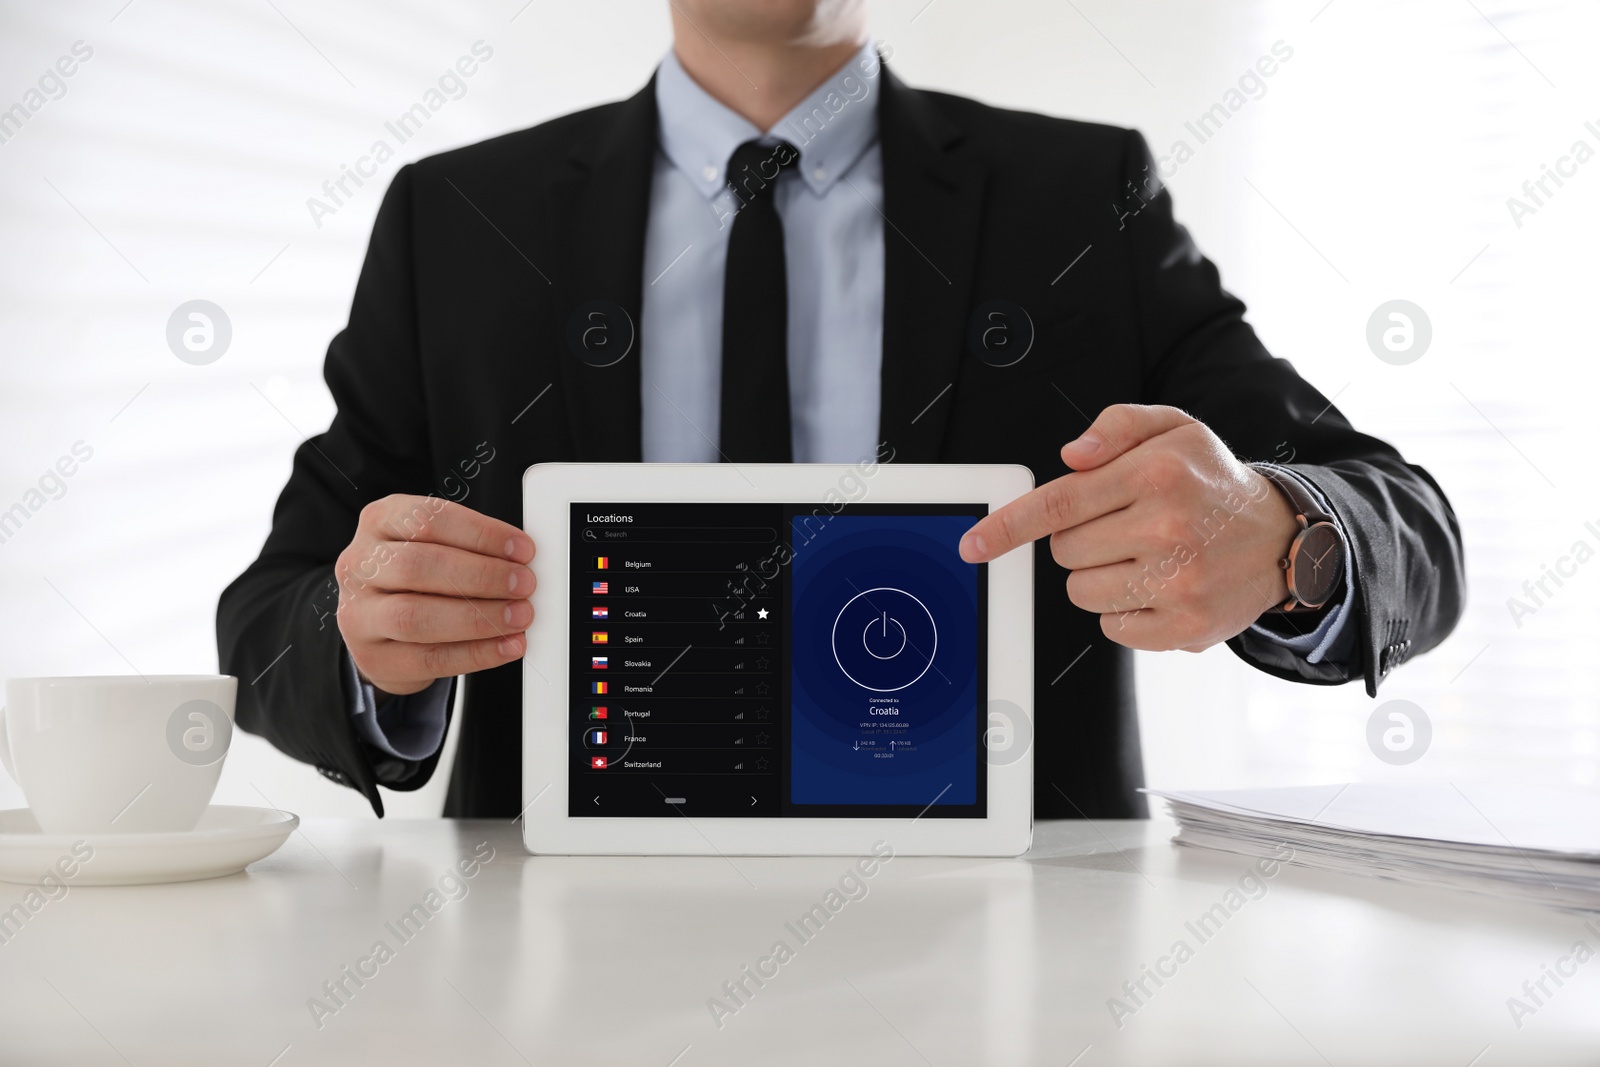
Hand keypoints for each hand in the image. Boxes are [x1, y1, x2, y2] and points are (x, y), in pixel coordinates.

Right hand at [335, 495, 535, 695]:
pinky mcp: (374, 658)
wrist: (378, 627)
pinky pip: (429, 658)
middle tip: (523, 584)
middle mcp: (361, 565)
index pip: (428, 519)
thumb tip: (522, 560)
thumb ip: (471, 546)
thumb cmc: (415, 579)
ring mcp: (360, 615)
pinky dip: (476, 653)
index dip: (481, 534)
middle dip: (482, 575)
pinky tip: (505, 646)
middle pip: (419, 565)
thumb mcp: (435, 545)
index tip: (522, 549)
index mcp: (379, 522)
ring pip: (416, 617)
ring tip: (518, 616)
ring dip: (478, 617)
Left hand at [958, 404, 1297, 651]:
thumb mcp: (1175, 429)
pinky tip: (1159, 586)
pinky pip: (1112, 627)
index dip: (1006, 527)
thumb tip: (1070, 456)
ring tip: (1145, 556)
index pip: (1058, 504)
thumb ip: (1118, 425)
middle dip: (1081, 539)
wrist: (1284, 538)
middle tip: (1125, 526)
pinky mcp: (1185, 626)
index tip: (972, 544)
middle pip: (1064, 552)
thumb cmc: (1213, 482)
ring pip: (1081, 592)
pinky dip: (1125, 611)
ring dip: (1099, 577)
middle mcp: (1166, 527)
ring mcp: (1177, 582)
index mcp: (1156, 473)